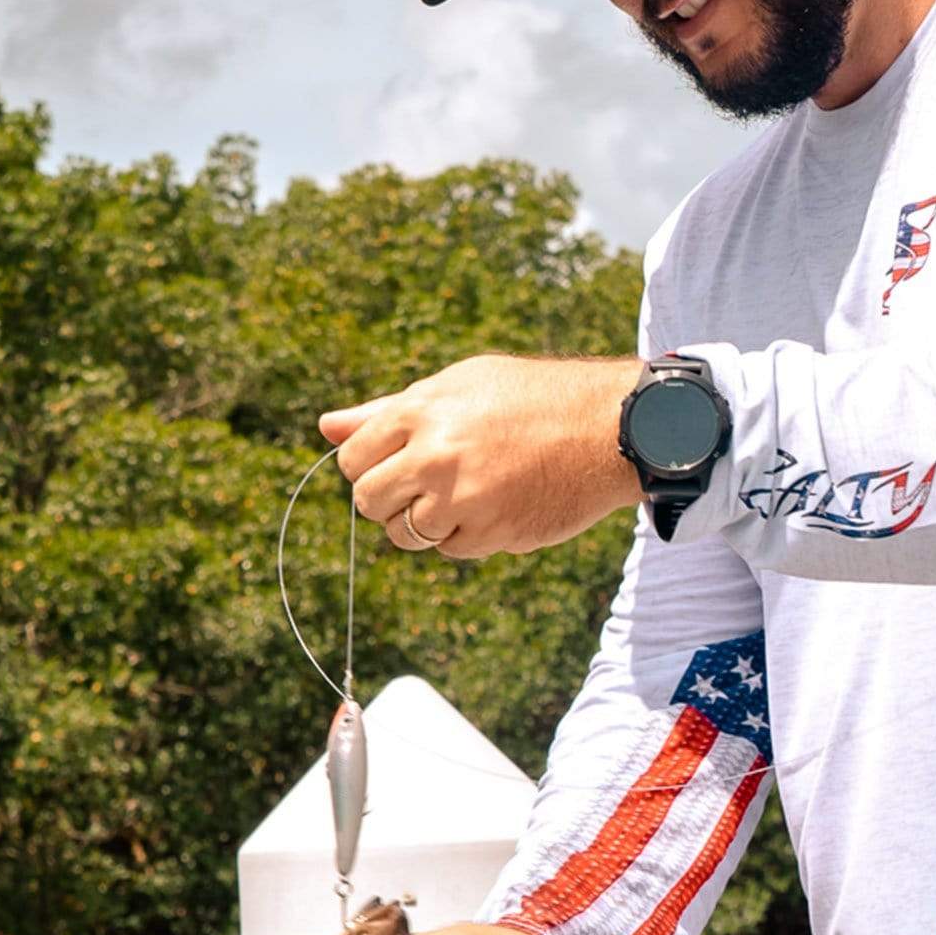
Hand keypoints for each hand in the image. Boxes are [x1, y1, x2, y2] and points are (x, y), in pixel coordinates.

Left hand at [320, 354, 643, 558]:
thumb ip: (388, 411)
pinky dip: (463, 536)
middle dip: (388, 499)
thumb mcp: (459, 385)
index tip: (396, 462)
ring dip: (424, 523)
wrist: (608, 427)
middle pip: (370, 502)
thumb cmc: (531, 398)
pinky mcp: (493, 533)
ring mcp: (463, 499)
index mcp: (421, 412)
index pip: (353, 459)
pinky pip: (450, 550)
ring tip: (462, 495)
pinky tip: (494, 505)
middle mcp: (435, 456)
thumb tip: (327, 427)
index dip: (369, 465)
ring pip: (405, 534)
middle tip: (424, 484)